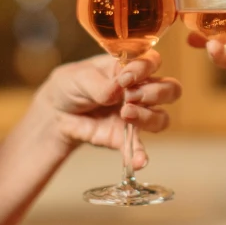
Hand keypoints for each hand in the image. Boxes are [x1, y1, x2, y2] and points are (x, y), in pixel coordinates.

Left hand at [35, 50, 180, 167]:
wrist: (55, 113)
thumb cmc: (71, 85)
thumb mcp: (79, 77)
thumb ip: (100, 84)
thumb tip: (116, 90)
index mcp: (130, 68)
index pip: (153, 62)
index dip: (144, 68)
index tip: (125, 78)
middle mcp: (140, 90)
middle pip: (170, 89)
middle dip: (155, 92)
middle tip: (130, 96)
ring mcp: (136, 115)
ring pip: (161, 117)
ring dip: (148, 116)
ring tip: (125, 114)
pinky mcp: (125, 138)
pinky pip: (139, 148)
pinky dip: (141, 155)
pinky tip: (139, 161)